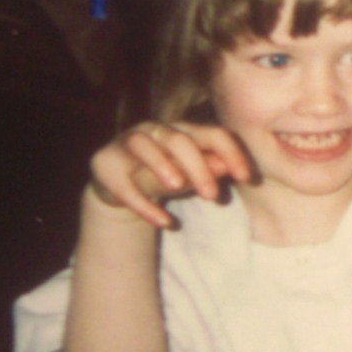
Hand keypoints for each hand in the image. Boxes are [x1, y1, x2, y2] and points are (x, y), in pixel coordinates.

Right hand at [88, 121, 250, 228]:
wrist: (122, 187)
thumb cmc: (166, 176)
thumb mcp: (191, 175)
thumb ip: (208, 169)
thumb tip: (228, 166)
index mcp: (182, 129)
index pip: (212, 133)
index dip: (232, 153)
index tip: (246, 177)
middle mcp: (154, 130)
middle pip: (178, 140)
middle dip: (198, 167)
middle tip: (212, 196)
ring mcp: (126, 142)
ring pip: (142, 145)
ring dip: (161, 164)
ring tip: (179, 186)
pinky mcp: (104, 163)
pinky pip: (123, 182)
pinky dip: (143, 204)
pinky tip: (164, 222)